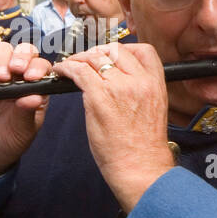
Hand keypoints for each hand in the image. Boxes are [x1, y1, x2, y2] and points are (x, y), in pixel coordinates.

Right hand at [0, 40, 53, 195]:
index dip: (38, 66)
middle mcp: (16, 76)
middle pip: (22, 50)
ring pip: (0, 50)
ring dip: (1, 59)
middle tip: (17, 70)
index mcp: (34, 86)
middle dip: (21, 56)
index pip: (41, 65)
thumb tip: (34, 97)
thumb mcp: (23, 130)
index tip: (32, 77)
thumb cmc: (7, 140)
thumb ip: (28, 112)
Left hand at [51, 43, 175, 211]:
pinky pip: (79, 72)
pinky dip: (67, 68)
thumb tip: (118, 81)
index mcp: (156, 84)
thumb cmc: (144, 147)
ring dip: (79, 58)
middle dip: (98, 52)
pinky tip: (61, 72)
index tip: (111, 56)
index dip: (125, 49)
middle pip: (115, 50)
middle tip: (86, 60)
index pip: (143, 51)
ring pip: (95, 58)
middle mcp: (139, 81)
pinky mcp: (99, 98)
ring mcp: (119, 88)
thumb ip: (140, 91)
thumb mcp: (153, 110)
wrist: (141, 168)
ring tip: (69, 66)